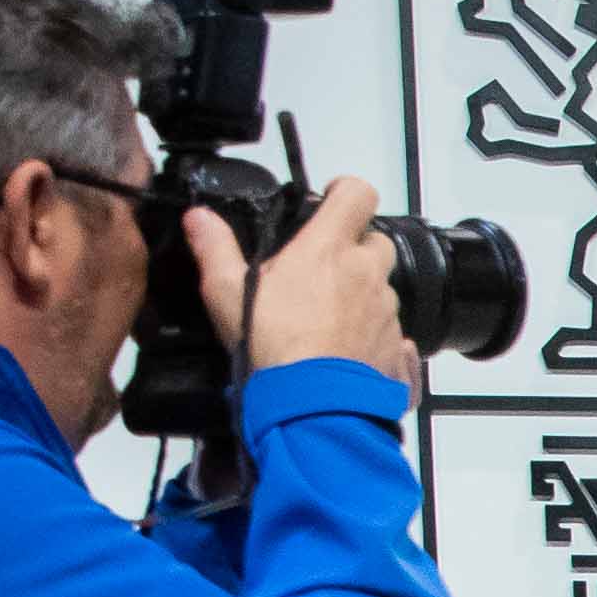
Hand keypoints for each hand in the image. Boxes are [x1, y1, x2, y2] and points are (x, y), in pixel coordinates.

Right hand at [204, 176, 419, 393]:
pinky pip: (392, 330)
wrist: (311, 405)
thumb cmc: (271, 344)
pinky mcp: (397, 347)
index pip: (358, 193)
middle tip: (322, 266)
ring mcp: (387, 312)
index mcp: (329, 249)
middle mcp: (367, 274)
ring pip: (383, 288)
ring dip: (362, 292)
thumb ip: (214, 247)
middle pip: (376, 241)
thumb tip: (199, 219)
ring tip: (325, 314)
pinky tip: (344, 346)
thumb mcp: (225, 290)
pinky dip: (372, 332)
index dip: (345, 192)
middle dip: (354, 247)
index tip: (329, 202)